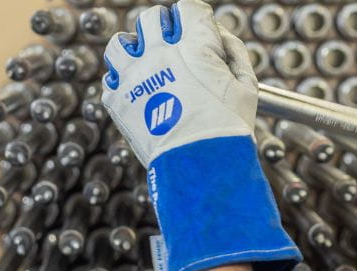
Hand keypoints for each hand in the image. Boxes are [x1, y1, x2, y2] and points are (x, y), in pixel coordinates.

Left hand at [101, 0, 298, 270]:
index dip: (194, 17)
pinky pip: (110, 79)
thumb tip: (219, 37)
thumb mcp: (246, 87)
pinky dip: (121, 82)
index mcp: (194, 46)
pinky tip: (137, 91)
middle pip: (151, 18)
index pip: (187, 8)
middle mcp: (159, 53)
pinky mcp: (117, 101)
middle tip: (171, 43)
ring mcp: (133, 76)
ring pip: (120, 43)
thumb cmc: (229, 130)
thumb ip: (234, 53)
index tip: (196, 30)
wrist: (200, 169)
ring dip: (133, 48)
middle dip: (163, 27)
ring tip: (144, 62)